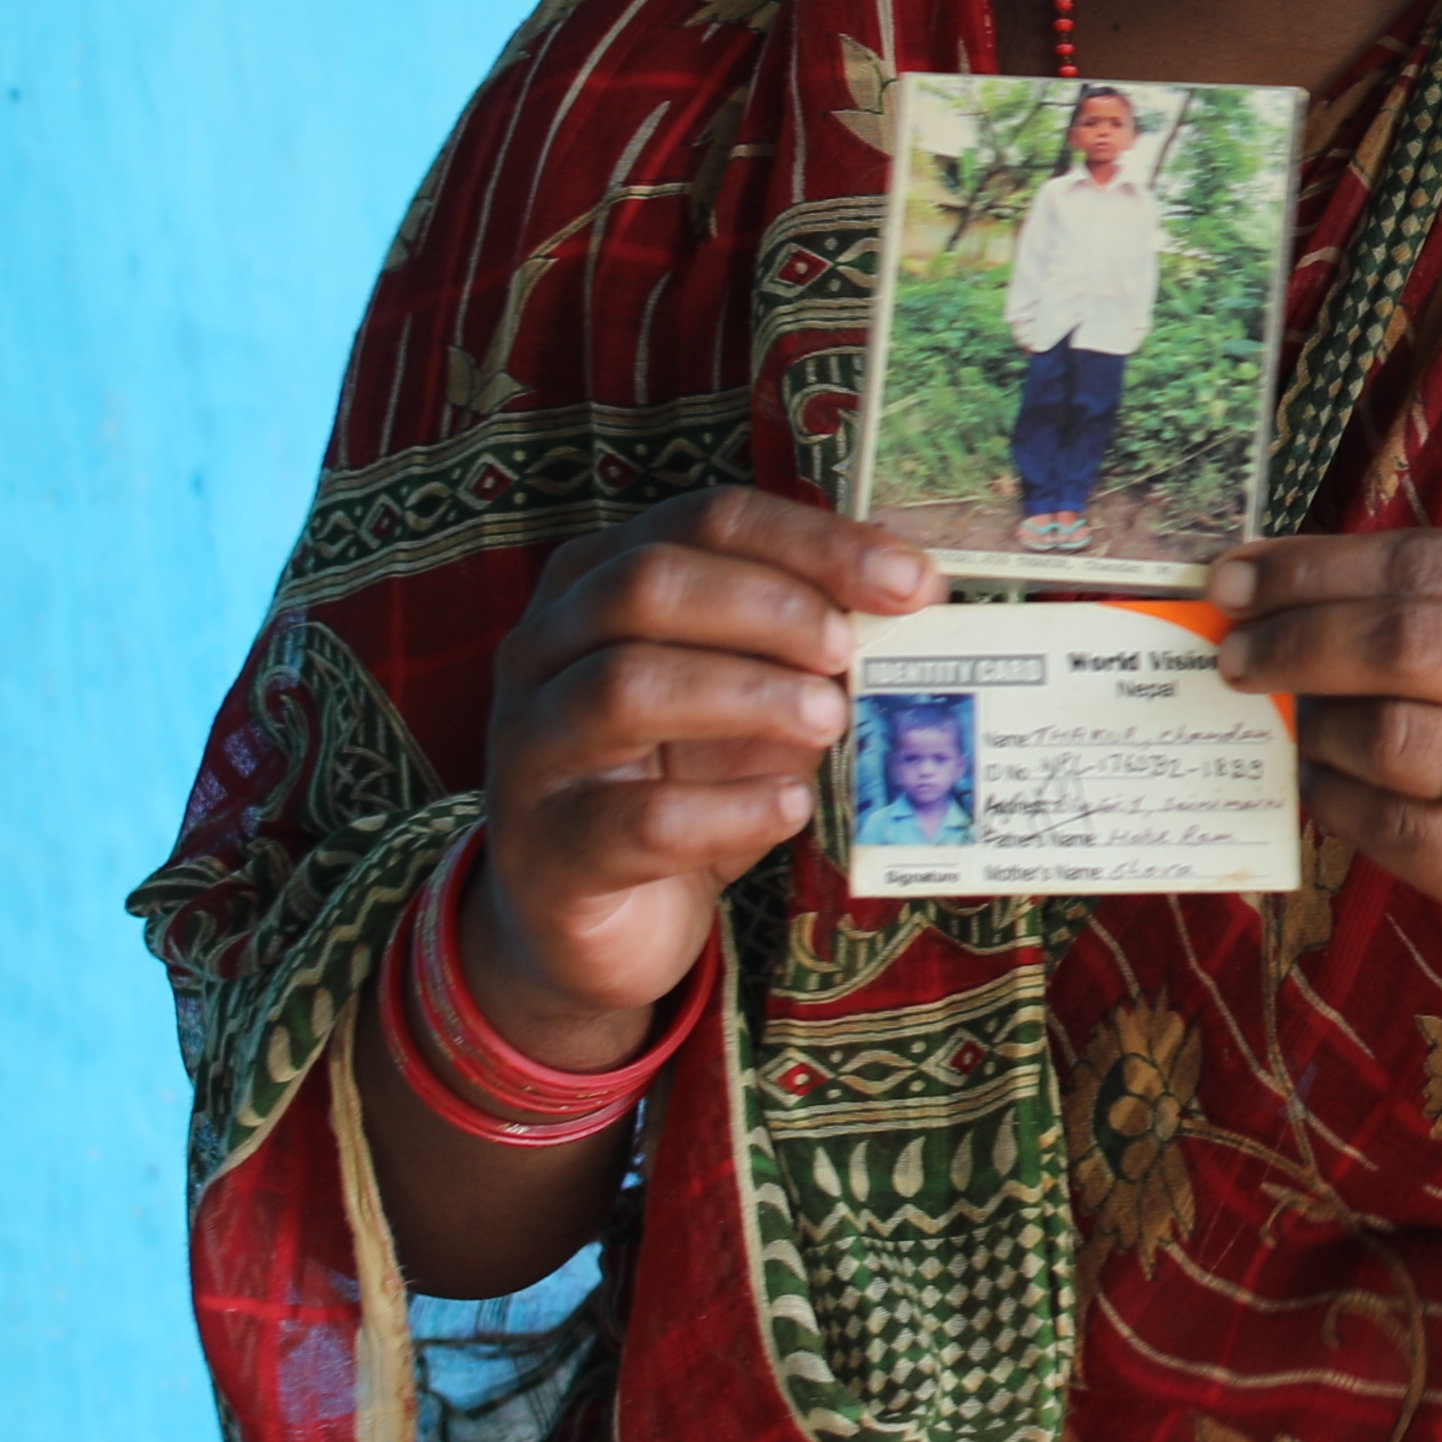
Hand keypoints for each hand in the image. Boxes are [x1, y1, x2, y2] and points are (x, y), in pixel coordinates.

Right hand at [478, 487, 934, 1064]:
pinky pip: (637, 817)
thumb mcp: (751, 698)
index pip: (707, 520)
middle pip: (648, 583)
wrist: (601, 921)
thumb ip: (808, 644)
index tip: (910, 582)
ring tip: (830, 721)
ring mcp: (531, 746)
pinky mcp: (549, 847)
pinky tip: (790, 808)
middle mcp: (546, 648)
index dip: (815, 542)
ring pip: (625, 685)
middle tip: (849, 651)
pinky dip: (729, 809)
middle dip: (770, 606)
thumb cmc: (682, 782)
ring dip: (749, 694)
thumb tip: (909, 590)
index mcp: (599, 583)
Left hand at [1213, 528, 1441, 1029]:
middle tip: (1234, 655)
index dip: (1318, 567)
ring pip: (1394, 736)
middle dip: (1297, 639)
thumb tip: (1279, 593)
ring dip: (1321, 732)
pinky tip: (1327, 793)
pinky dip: (1339, 804)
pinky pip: (1398, 828)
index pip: (1432, 561)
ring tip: (1303, 735)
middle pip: (1407, 640)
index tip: (1238, 580)